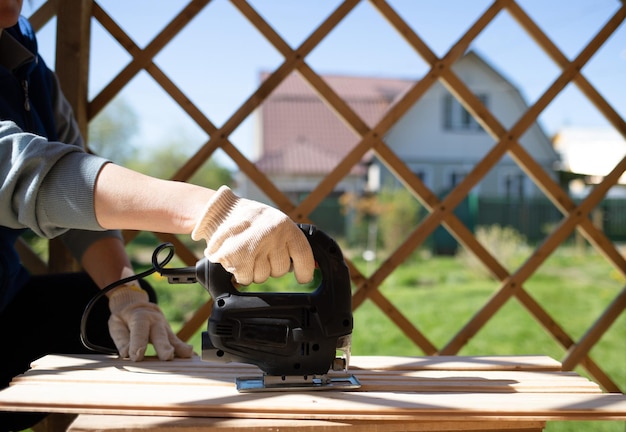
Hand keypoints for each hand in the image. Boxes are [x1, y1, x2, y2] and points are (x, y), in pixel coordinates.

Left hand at [108, 285, 193, 360]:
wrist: (137, 306)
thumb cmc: (125, 319)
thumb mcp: (117, 325)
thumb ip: (122, 339)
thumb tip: (126, 354)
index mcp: (140, 316)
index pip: (140, 330)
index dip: (138, 343)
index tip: (136, 357)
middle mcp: (155, 321)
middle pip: (160, 334)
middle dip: (164, 346)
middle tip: (167, 356)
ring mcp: (165, 328)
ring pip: (172, 338)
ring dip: (179, 348)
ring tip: (187, 355)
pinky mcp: (170, 336)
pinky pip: (178, 343)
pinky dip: (184, 349)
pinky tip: (193, 357)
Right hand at [191, 186, 314, 284]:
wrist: (220, 212)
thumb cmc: (251, 220)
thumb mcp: (275, 223)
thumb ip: (289, 243)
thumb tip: (309, 267)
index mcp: (285, 225)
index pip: (304, 254)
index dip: (305, 270)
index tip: (302, 277)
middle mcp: (272, 235)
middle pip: (280, 270)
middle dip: (271, 266)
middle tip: (260, 251)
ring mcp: (254, 246)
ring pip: (262, 276)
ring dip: (254, 270)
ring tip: (247, 252)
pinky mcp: (237, 258)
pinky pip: (246, 278)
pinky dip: (240, 273)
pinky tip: (237, 257)